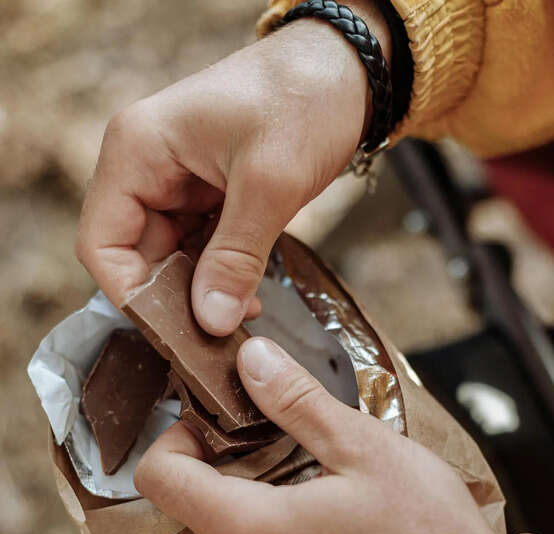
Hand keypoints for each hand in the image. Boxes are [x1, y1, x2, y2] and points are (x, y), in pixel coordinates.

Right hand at [76, 2, 390, 335]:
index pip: (101, 243)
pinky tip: (248, 297)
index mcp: (138, 151)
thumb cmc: (303, 100)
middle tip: (217, 338)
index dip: (130, 294)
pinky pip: (200, 249)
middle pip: (136, 258)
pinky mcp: (207, 195)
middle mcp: (146, 167)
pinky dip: (220, 276)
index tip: (173, 331)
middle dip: (175, 300)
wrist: (346, 70)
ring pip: (170, 260)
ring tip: (240, 319)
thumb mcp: (269, 185)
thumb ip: (236, 257)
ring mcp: (176, 182)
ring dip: (200, 293)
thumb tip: (211, 321)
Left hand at [135, 339, 504, 533]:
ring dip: (241, 511)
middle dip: (214, 474)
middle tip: (271, 448)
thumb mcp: (365, 448)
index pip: (159, 479)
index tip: (215, 424)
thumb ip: (296, 402)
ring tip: (304, 487)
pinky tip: (322, 531)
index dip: (175, 439)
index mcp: (247, 531)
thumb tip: (250, 361)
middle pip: (187, 514)